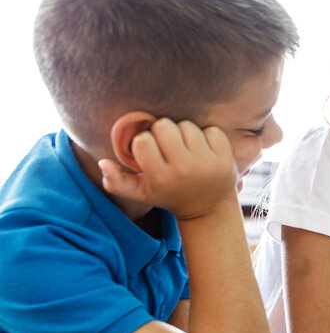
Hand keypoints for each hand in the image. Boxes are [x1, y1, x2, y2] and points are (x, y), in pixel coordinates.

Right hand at [99, 118, 237, 219]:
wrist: (209, 207)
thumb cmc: (170, 195)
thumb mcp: (143, 194)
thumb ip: (116, 182)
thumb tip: (101, 163)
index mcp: (161, 178)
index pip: (143, 141)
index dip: (144, 142)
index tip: (150, 152)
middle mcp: (184, 169)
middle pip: (164, 126)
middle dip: (163, 132)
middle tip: (168, 146)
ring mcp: (207, 163)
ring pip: (187, 125)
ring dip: (184, 133)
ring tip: (186, 149)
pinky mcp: (225, 156)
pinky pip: (211, 129)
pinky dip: (207, 135)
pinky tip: (204, 150)